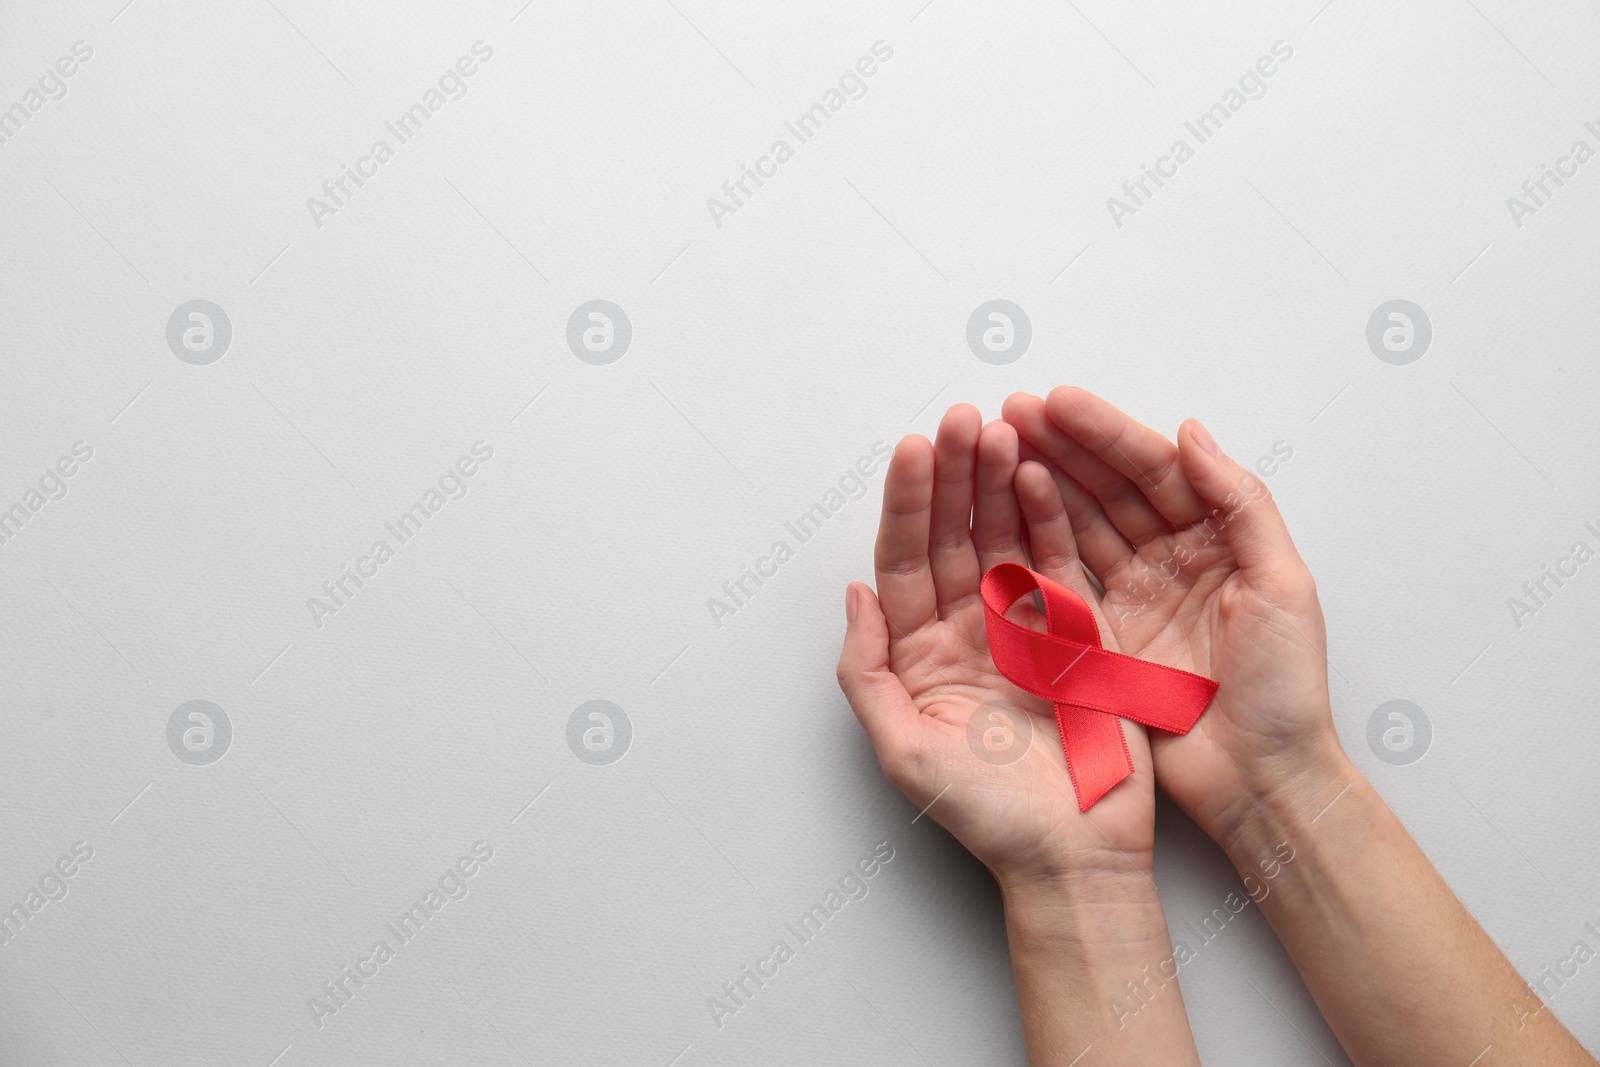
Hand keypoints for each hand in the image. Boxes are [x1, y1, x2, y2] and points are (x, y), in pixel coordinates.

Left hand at [837, 404, 1160, 888]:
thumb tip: (853, 594)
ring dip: (999, 480)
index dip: (907, 502)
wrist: (1073, 855)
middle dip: (954, 473)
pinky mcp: (1077, 627)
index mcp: (922, 650)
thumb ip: (867, 671)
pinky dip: (1050, 514)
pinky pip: (1060, 558)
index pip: (906, 559)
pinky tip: (1037, 472)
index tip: (913, 449)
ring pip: (1004, 534)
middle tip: (960, 417)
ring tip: (998, 429)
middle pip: (954, 533)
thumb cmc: (987, 816)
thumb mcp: (902, 749)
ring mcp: (1024, 623)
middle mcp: (968, 626)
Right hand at [1000, 387, 1345, 845]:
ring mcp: (1134, 596)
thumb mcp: (1283, 585)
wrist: (1260, 778)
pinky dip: (1034, 540)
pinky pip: (1063, 576)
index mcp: (1218, 539)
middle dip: (1062, 446)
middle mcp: (1172, 560)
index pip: (1155, 470)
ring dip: (1040, 481)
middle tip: (1012, 412)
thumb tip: (1193, 434)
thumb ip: (1241, 504)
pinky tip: (1005, 507)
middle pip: (1110, 487)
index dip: (1107, 433)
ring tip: (997, 444)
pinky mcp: (1101, 636)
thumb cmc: (1285, 690)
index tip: (1060, 404)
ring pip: (1081, 522)